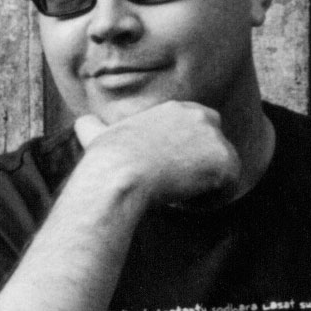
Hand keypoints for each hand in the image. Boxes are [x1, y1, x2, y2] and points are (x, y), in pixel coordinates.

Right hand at [74, 101, 241, 208]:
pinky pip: (229, 189)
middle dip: (203, 167)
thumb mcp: (97, 134)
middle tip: (176, 187)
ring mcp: (216, 137)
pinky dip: (210, 201)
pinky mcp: (226, 162)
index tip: (169, 173)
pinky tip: (185, 202)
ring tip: (176, 196)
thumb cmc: (107, 159)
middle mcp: (200, 116)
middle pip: (216, 147)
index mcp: (176, 108)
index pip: (199, 129)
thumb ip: (93, 126)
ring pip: (222, 170)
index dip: (188, 154)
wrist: (120, 174)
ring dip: (205, 186)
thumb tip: (81, 122)